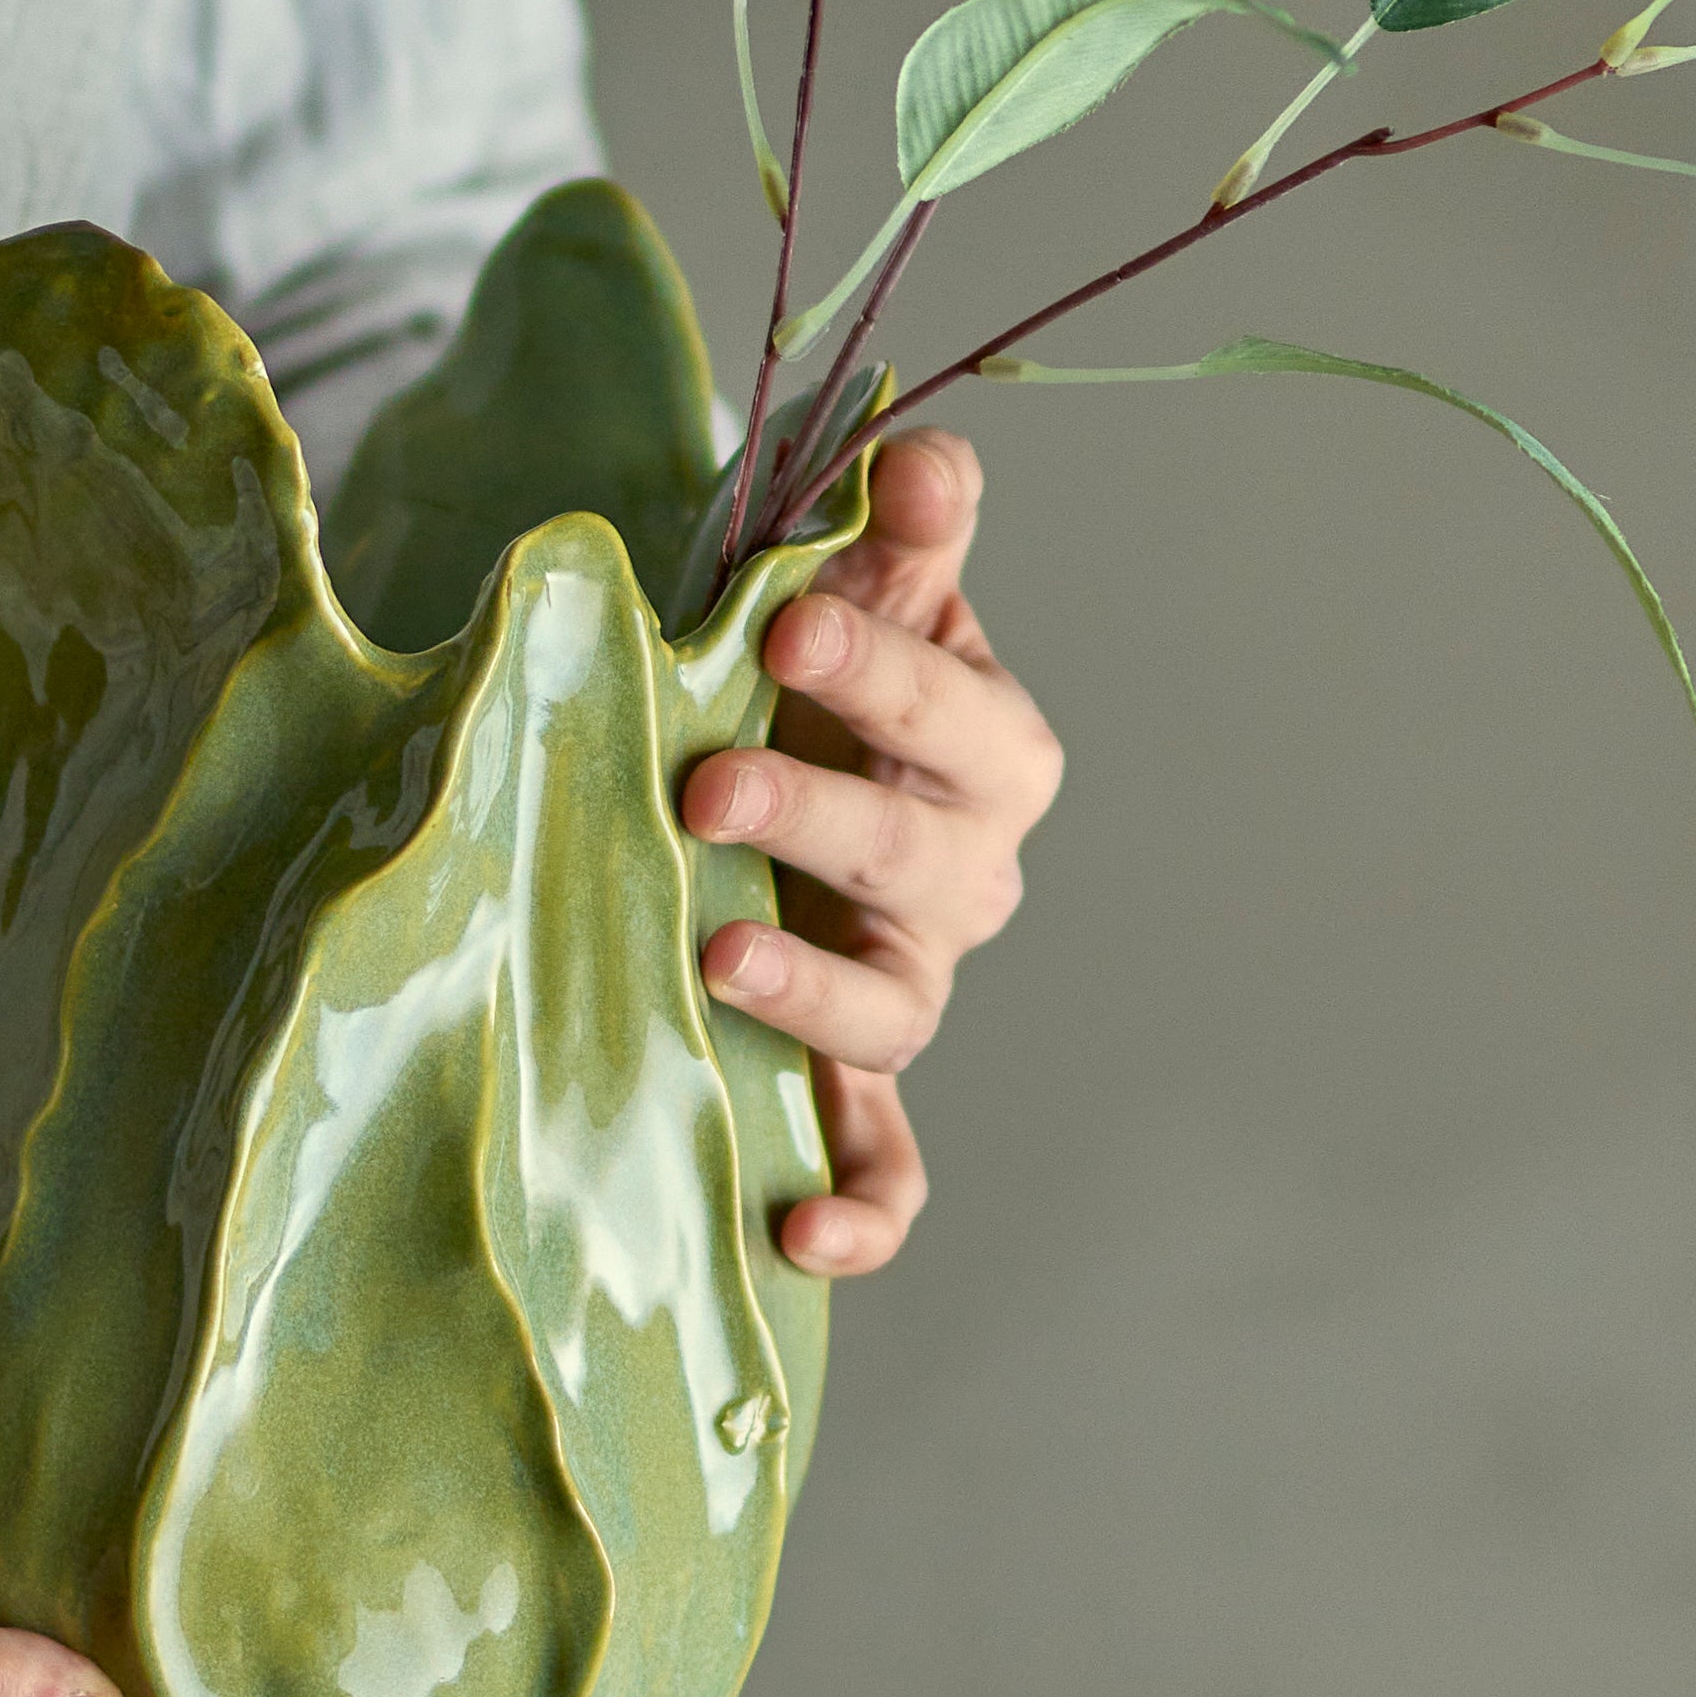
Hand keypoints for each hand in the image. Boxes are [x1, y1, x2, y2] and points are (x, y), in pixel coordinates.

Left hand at [684, 429, 1059, 1278]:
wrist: (765, 768)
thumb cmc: (809, 669)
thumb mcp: (853, 581)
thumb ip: (900, 519)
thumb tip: (919, 459)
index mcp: (989, 747)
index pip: (956, 714)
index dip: (883, 674)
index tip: (785, 630)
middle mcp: (967, 878)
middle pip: (922, 863)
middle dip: (820, 822)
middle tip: (706, 788)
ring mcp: (909, 986)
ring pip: (895, 1011)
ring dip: (814, 998)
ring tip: (715, 961)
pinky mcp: (849, 1086)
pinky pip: (882, 1165)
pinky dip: (861, 1213)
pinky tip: (796, 1237)